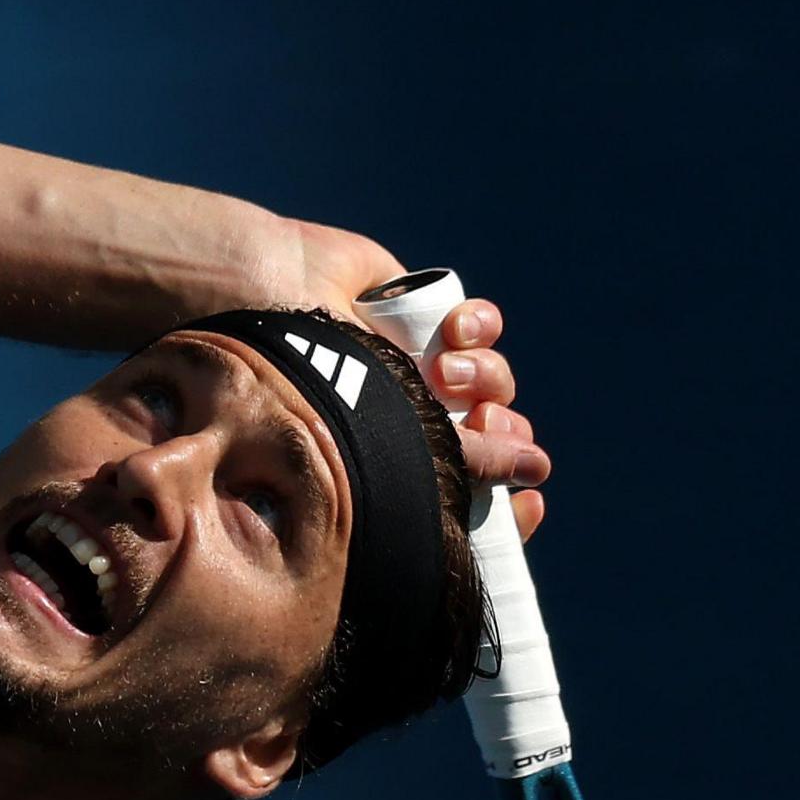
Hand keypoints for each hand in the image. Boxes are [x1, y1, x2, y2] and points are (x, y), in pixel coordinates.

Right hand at [274, 221, 550, 541]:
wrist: (263, 301)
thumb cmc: (296, 384)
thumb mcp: (376, 436)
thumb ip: (457, 456)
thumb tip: (536, 470)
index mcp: (395, 471)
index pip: (467, 497)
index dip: (506, 499)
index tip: (531, 496)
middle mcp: (412, 425)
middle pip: (492, 437)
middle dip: (502, 432)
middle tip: (485, 423)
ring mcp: (420, 370)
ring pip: (491, 381)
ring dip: (486, 376)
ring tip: (446, 369)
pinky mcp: (426, 316)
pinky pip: (480, 326)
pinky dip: (480, 326)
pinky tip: (454, 330)